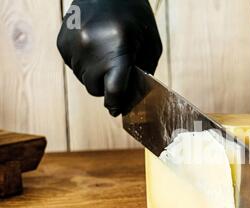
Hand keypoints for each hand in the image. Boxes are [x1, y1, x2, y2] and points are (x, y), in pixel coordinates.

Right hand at [57, 0, 161, 116]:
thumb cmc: (136, 19)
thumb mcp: (150, 46)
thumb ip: (142, 73)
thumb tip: (131, 98)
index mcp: (117, 48)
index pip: (113, 90)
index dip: (116, 104)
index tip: (117, 110)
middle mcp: (91, 47)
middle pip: (95, 88)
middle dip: (107, 86)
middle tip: (116, 75)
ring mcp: (73, 45)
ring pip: (83, 79)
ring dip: (95, 75)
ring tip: (105, 55)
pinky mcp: (62, 43)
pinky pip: (74, 68)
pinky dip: (85, 64)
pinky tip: (94, 48)